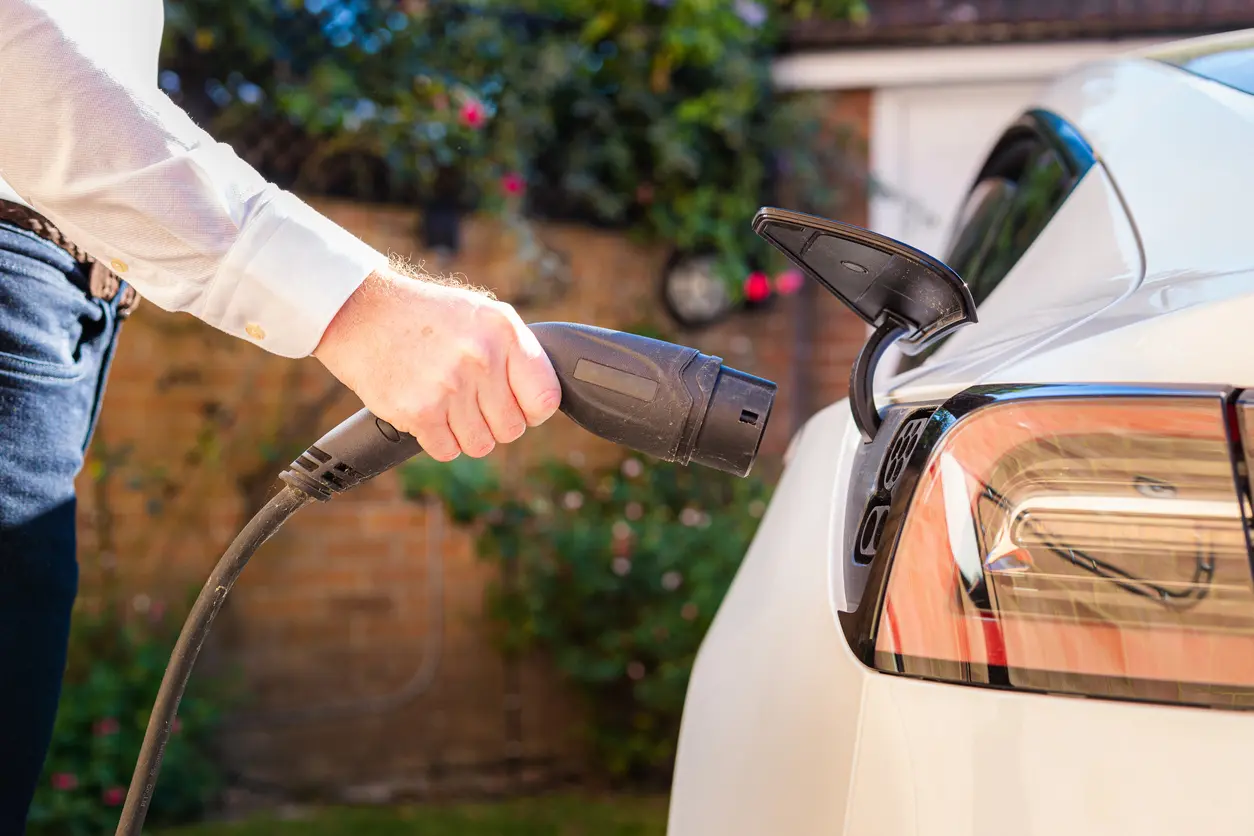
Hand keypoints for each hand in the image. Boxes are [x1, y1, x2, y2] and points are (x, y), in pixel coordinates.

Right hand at [313, 266, 560, 460]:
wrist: (363, 313)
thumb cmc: (427, 317)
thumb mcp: (482, 314)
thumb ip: (516, 352)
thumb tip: (543, 399)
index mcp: (504, 332)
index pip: (545, 398)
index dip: (533, 410)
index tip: (518, 406)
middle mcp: (481, 359)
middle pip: (512, 429)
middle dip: (495, 423)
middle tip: (473, 402)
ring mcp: (449, 387)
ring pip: (481, 445)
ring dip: (466, 433)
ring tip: (448, 404)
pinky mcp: (419, 411)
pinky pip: (447, 451)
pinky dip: (438, 439)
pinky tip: (428, 411)